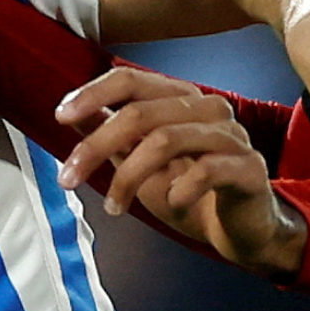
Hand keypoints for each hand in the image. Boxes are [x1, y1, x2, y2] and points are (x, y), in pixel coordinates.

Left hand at [56, 67, 306, 276]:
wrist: (242, 230)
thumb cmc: (191, 193)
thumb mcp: (139, 164)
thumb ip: (111, 137)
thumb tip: (69, 113)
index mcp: (181, 98)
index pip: (132, 80)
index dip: (93, 94)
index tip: (60, 117)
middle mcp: (209, 108)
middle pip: (140, 113)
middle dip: (96, 146)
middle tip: (67, 179)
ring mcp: (232, 135)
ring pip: (166, 140)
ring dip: (128, 177)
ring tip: (114, 206)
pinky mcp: (249, 167)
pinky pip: (206, 170)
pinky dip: (179, 189)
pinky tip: (173, 202)